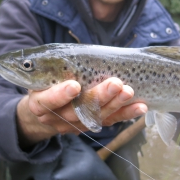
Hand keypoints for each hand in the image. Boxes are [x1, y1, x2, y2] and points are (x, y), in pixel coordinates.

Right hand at [16, 77, 146, 146]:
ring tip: (129, 91)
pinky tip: (140, 107)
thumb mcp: (43, 73)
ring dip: (116, 104)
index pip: (47, 101)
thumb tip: (66, 54)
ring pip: (96, 117)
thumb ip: (52, 66)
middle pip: (77, 111)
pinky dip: (126, 114)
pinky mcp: (92, 125)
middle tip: (115, 84)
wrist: (47, 106)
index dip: (60, 95)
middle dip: (99, 97)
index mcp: (39, 104)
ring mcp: (75, 125)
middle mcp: (56, 118)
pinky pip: (110, 121)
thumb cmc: (46, 81)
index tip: (75, 85)